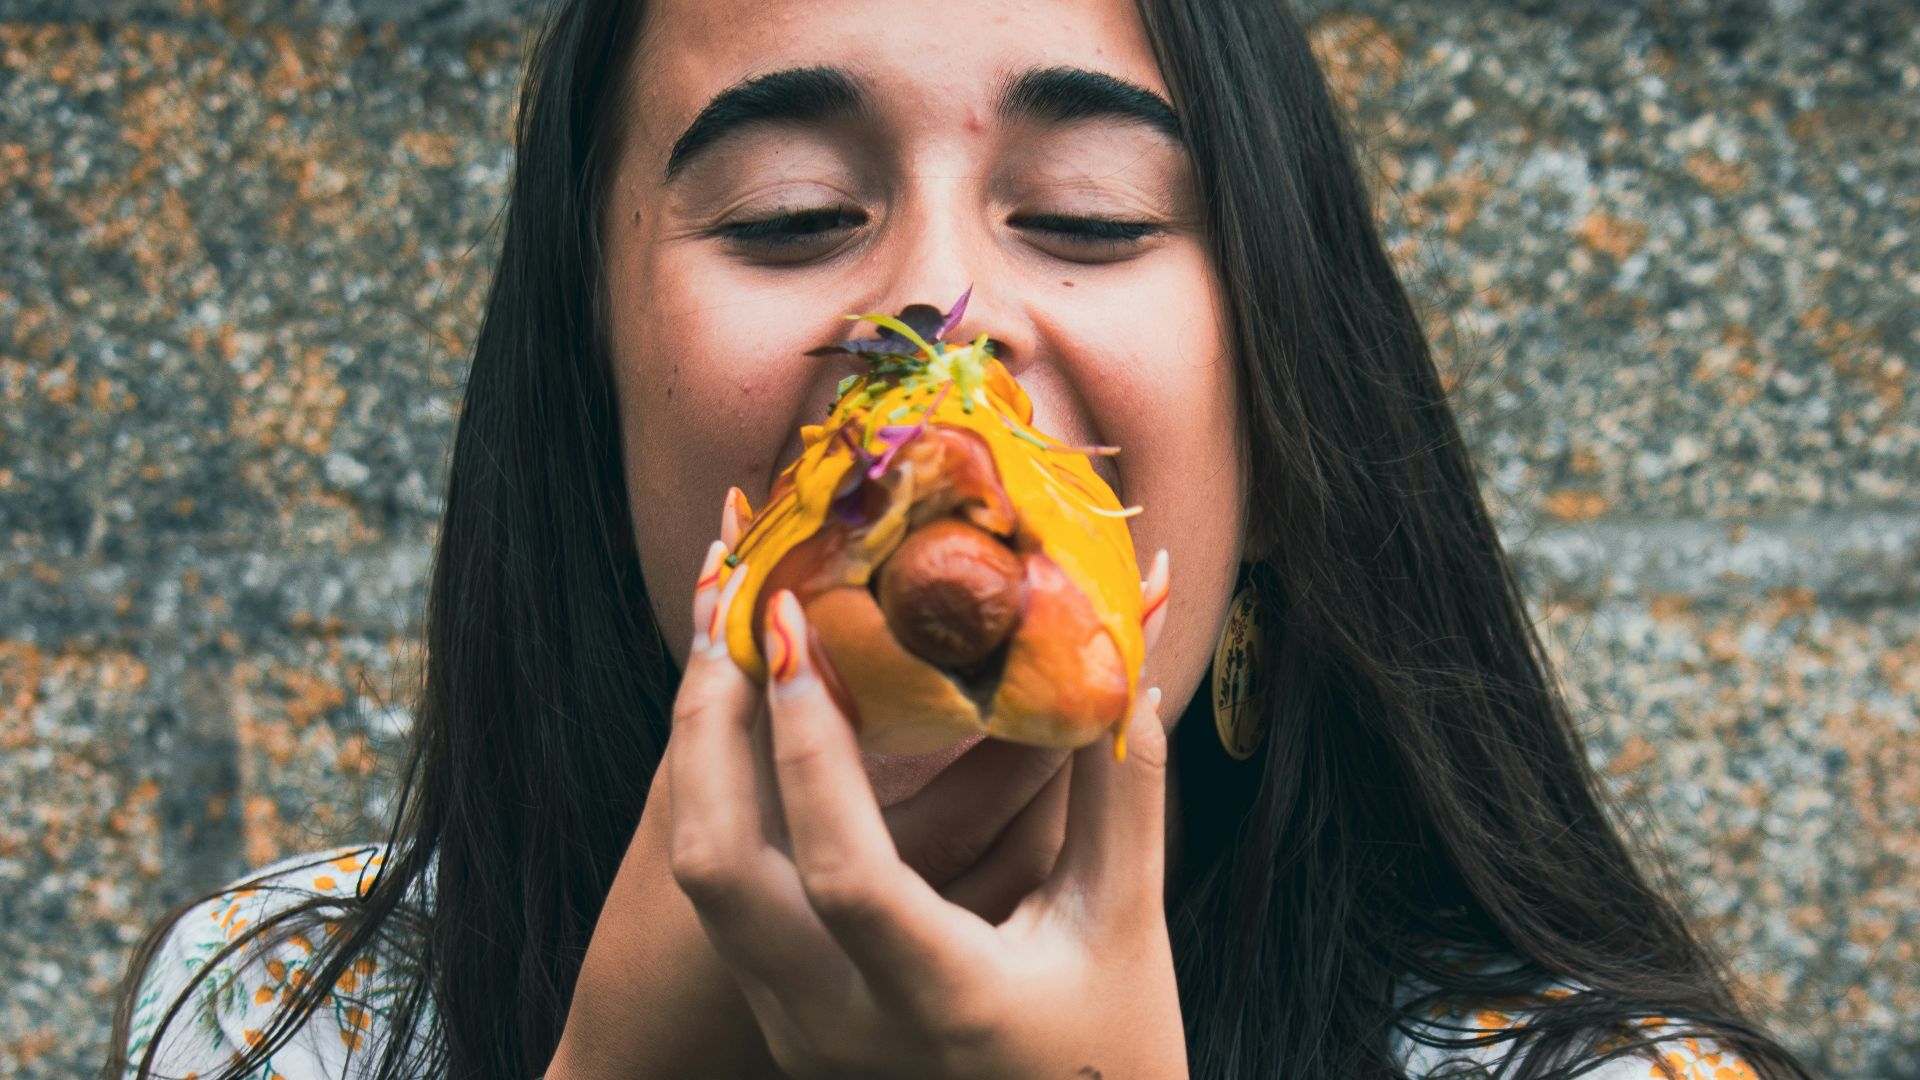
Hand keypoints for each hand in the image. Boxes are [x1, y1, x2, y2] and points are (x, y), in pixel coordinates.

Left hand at [546, 510, 1138, 1077]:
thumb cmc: (1111, 1046)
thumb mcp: (1125, 923)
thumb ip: (1124, 792)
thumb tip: (1130, 665)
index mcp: (939, 1000)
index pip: (845, 869)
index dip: (815, 748)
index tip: (802, 635)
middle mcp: (840, 1023)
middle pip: (719, 868)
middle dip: (708, 727)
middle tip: (736, 611)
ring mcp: (798, 1026)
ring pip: (702, 877)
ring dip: (703, 751)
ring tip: (728, 642)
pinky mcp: (783, 1013)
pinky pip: (724, 889)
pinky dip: (723, 791)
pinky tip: (748, 717)